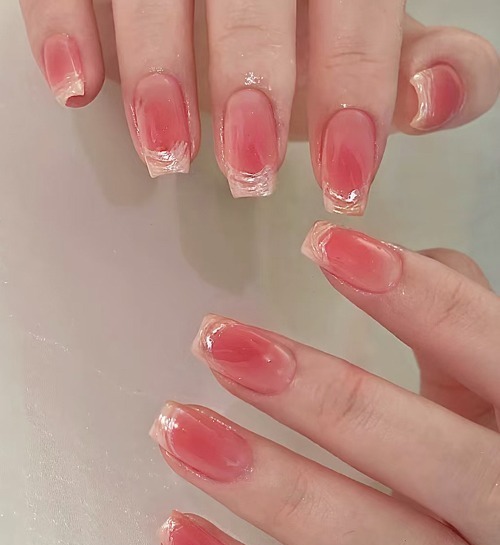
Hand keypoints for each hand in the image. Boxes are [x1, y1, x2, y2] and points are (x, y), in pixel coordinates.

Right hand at [20, 1, 499, 211]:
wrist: (220, 5)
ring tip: (167, 151)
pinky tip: (77, 83)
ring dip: (159, 71)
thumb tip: (437, 95)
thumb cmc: (302, 32)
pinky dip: (65, 26)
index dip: (353, 94)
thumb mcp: (364, 48)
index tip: (342, 180)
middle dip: (253, 85)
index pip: (356, 12)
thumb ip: (420, 65)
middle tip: (250, 173)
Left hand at [150, 224, 499, 544]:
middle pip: (429, 457)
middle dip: (323, 398)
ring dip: (272, 487)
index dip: (415, 296)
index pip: (488, 350)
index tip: (328, 245)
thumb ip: (461, 336)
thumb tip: (412, 254)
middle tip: (225, 346)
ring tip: (184, 431)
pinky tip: (186, 533)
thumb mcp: (499, 404)